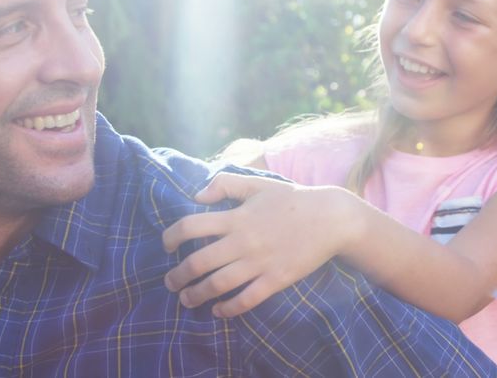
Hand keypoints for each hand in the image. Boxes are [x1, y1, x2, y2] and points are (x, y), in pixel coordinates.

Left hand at [162, 172, 359, 316]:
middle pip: (198, 262)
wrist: (331, 219)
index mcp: (236, 217)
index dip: (171, 236)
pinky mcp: (275, 280)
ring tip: (187, 299)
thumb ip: (226, 185)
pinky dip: (228, 309)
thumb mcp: (258, 185)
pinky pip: (246, 300)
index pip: (191, 226)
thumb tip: (198, 195)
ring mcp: (259, 263)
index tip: (166, 245)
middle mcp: (243, 242)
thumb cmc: (293, 200)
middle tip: (170, 282)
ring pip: (217, 285)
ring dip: (196, 295)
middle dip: (178, 276)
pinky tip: (218, 311)